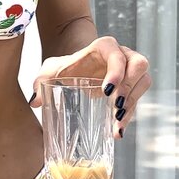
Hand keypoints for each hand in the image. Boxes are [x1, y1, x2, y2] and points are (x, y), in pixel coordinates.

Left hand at [29, 35, 151, 137]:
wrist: (77, 71)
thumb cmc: (66, 67)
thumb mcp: (51, 71)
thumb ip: (40, 81)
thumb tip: (35, 101)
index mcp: (104, 47)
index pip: (117, 55)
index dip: (116, 71)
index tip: (106, 91)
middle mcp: (123, 54)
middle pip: (139, 66)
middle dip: (130, 87)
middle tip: (116, 107)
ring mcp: (131, 69)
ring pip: (143, 82)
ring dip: (133, 103)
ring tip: (117, 122)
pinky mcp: (133, 86)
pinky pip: (139, 98)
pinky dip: (130, 115)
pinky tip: (117, 131)